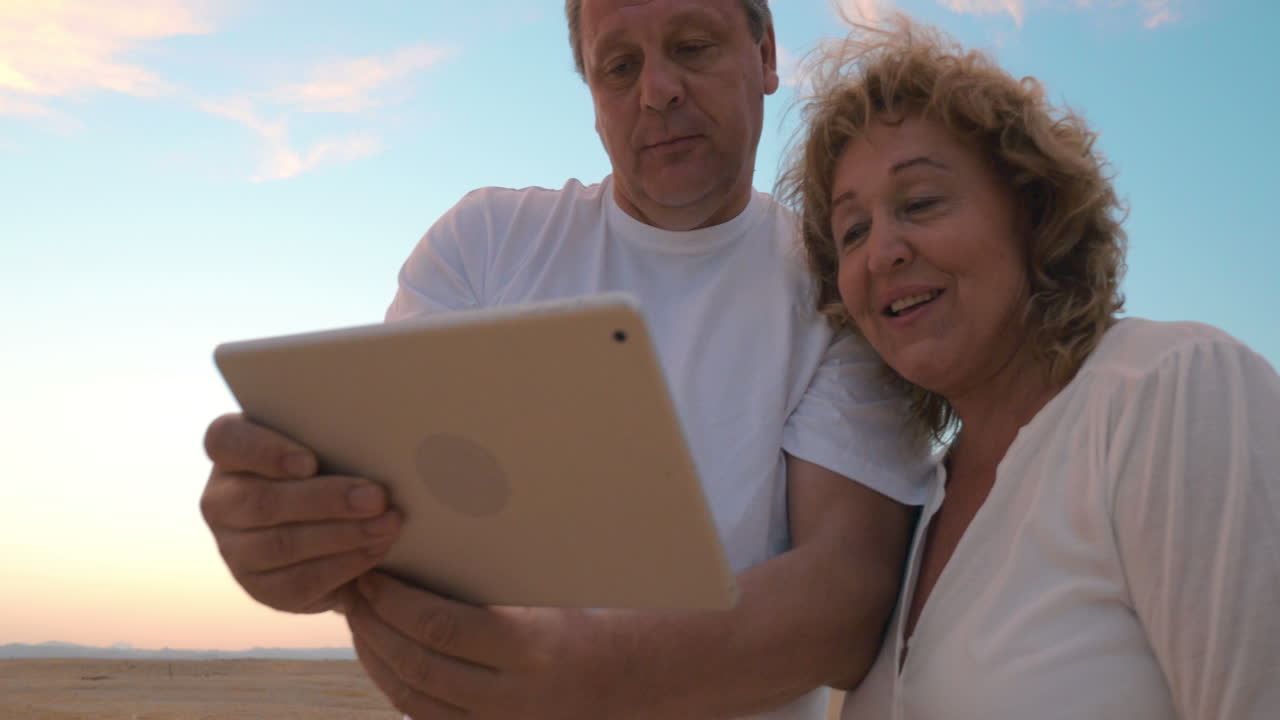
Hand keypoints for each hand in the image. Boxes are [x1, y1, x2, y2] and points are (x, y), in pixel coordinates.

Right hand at [200, 413, 402, 613]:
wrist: (336, 531)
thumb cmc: (333, 469)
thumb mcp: (327, 446)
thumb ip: (334, 438)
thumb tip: (375, 435)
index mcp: (231, 453)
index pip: (224, 440)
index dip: (264, 452)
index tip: (311, 462)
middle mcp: (221, 501)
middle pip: (260, 501)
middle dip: (325, 500)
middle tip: (376, 497)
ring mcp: (234, 548)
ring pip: (280, 545)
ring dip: (342, 535)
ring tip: (386, 525)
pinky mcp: (259, 586)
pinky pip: (297, 581)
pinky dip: (342, 565)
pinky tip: (374, 550)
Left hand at [345, 572, 625, 718]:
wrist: (622, 677)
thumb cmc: (582, 619)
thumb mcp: (547, 595)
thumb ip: (492, 584)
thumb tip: (429, 550)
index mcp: (530, 646)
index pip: (440, 626)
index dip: (396, 601)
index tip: (373, 574)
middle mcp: (511, 694)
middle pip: (417, 663)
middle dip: (375, 625)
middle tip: (354, 591)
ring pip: (410, 696)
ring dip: (374, 655)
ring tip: (359, 618)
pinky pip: (421, 715)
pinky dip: (393, 683)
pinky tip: (380, 655)